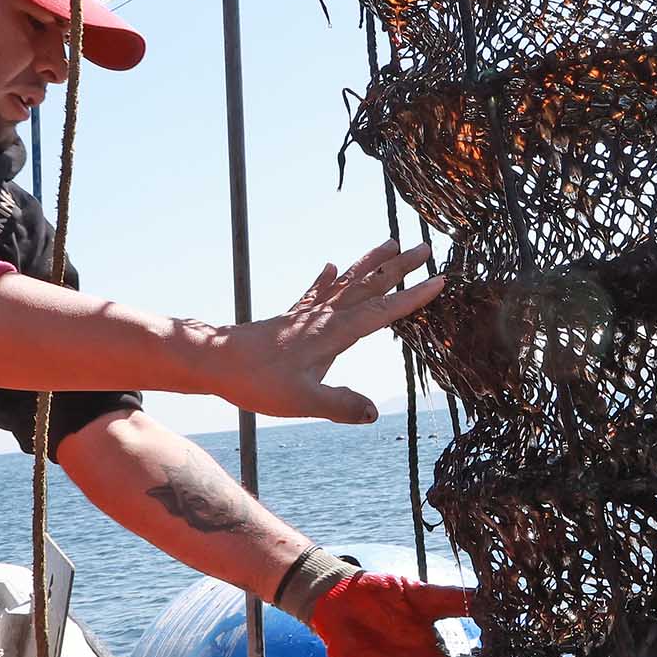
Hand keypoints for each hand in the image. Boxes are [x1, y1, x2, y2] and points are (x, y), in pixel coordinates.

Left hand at [216, 240, 443, 423]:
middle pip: (370, 285)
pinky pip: (315, 292)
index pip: (383, 311)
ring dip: (371, 262)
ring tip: (390, 242)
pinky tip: (331, 266)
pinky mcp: (290, 318)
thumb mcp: (303, 402)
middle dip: (400, 267)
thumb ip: (340, 406)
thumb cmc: (257, 383)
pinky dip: (327, 278)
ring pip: (347, 282)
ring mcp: (307, 314)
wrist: (215, 361)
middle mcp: (325, 317)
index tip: (441, 279)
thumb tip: (374, 413)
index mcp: (335, 333)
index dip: (413, 297)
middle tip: (427, 246)